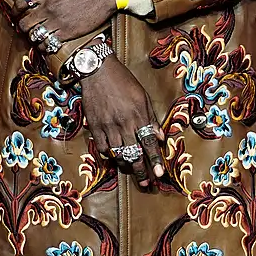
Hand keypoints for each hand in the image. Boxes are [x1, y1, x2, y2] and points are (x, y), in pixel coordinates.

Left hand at [13, 0, 115, 43]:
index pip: (20, 2)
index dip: (15, 9)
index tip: (16, 12)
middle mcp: (48, 7)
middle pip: (24, 22)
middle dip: (22, 24)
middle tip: (24, 25)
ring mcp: (57, 21)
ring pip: (34, 34)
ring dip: (32, 35)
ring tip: (35, 34)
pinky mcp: (67, 32)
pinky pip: (48, 43)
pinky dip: (44, 45)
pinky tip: (46, 42)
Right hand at [81, 57, 165, 189]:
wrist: (97, 71)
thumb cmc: (123, 81)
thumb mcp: (142, 96)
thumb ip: (151, 118)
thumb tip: (160, 137)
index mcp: (138, 116)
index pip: (149, 143)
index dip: (155, 160)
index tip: (159, 174)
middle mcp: (123, 124)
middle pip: (133, 154)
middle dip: (140, 172)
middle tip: (146, 184)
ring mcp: (107, 127)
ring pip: (117, 154)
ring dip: (125, 166)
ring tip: (130, 171)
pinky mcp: (95, 126)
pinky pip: (102, 148)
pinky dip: (108, 156)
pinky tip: (113, 158)